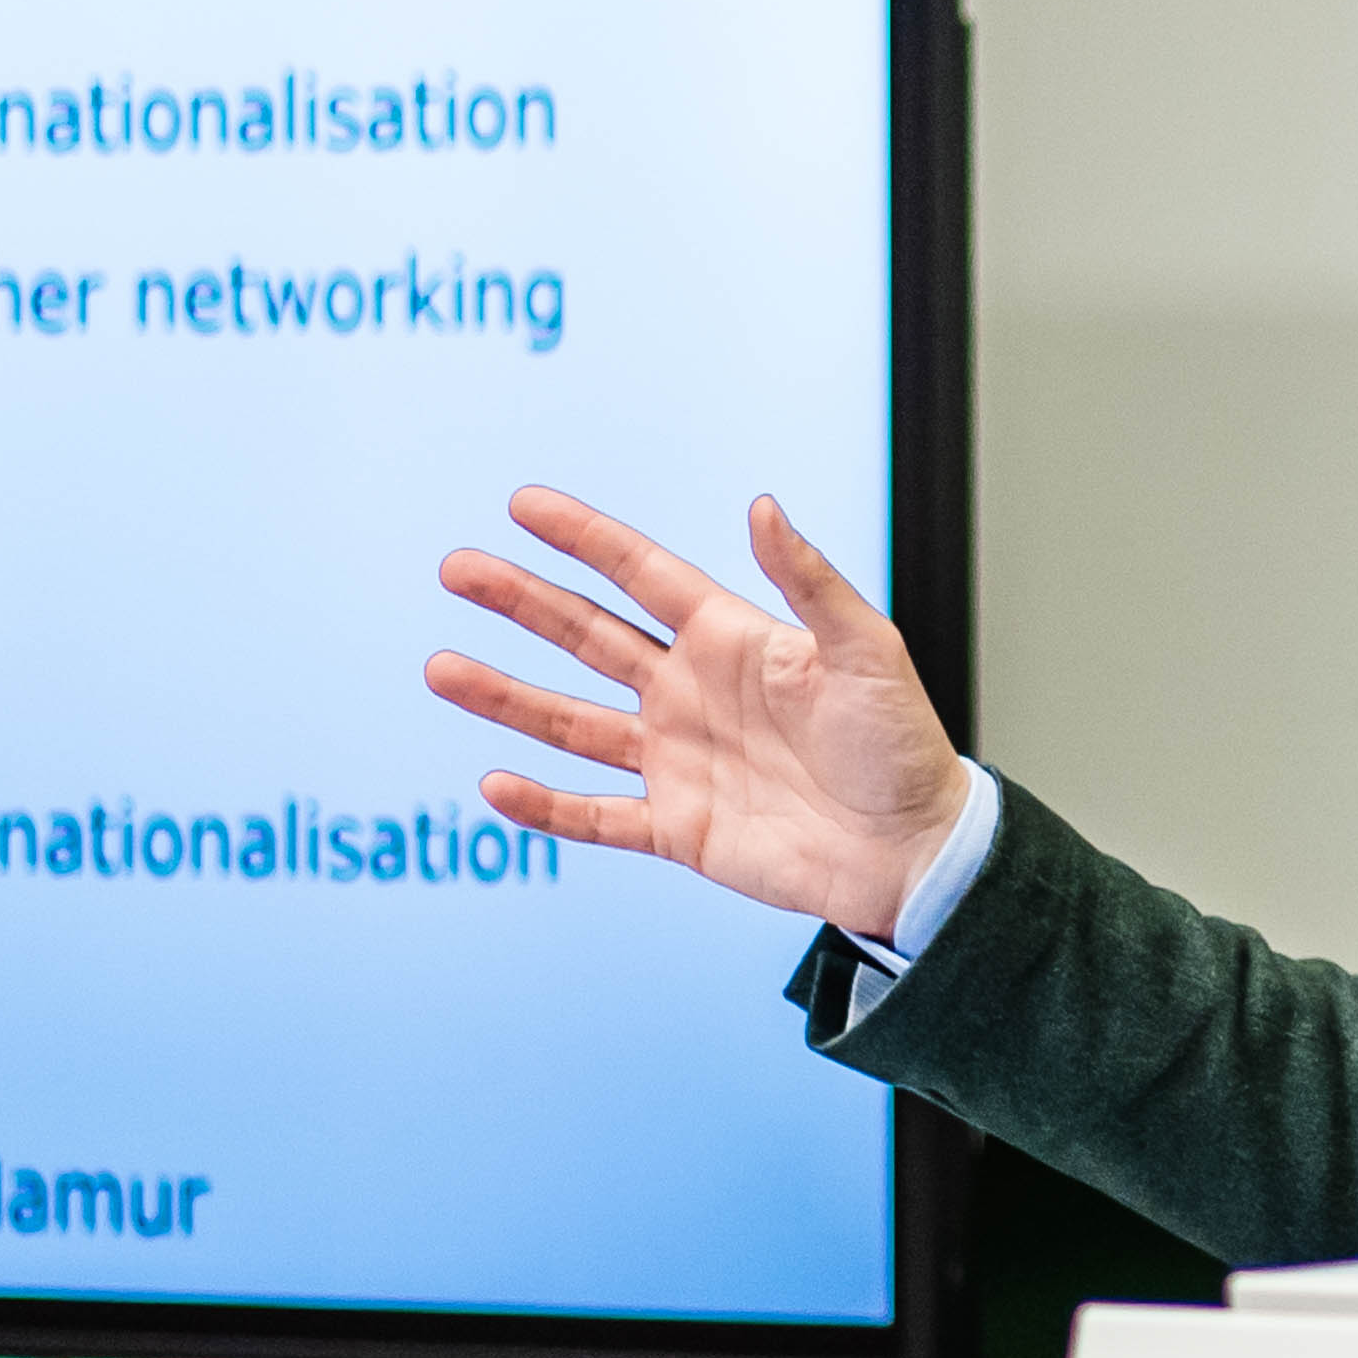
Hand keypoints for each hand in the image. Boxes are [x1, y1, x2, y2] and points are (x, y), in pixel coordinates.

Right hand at [426, 490, 968, 940]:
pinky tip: (494, 783)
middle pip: (588, 636)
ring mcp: (680, 762)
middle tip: (456, 568)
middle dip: (522, 602)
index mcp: (732, 640)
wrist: (916, 851)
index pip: (641, 575)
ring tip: (440, 667)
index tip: (525, 506)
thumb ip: (809, 581)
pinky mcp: (679, 828)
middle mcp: (693, 694)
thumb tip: (762, 506)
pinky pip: (595, 816)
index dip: (584, 539)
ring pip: (573, 722)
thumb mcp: (865, 651)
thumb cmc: (904, 746)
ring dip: (508, 696)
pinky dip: (545, 805)